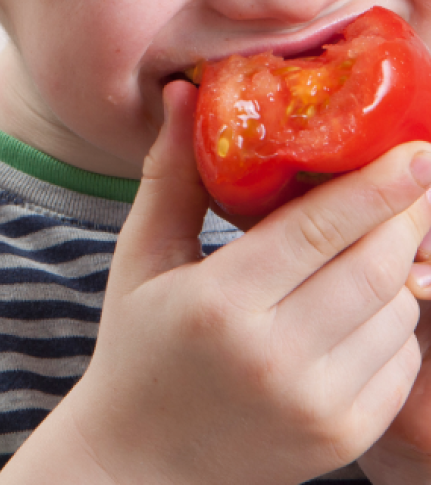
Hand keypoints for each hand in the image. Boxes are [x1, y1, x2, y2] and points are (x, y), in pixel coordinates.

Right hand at [0, 79, 430, 484]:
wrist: (142, 463)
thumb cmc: (138, 345)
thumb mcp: (143, 255)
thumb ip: (172, 173)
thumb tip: (183, 91)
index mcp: (220, 304)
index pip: (318, 230)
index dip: (377, 185)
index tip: (418, 148)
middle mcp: (276, 358)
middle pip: (374, 266)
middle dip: (407, 215)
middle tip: (417, 175)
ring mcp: (317, 406)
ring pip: (396, 312)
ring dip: (400, 266)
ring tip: (376, 238)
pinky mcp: (343, 439)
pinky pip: (400, 361)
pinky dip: (396, 320)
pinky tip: (363, 300)